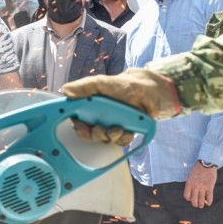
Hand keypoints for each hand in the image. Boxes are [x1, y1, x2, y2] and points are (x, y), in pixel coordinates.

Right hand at [62, 68, 181, 143]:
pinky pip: (121, 141)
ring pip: (105, 138)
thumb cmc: (130, 85)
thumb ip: (85, 87)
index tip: (81, 126)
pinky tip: (126, 130)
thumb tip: (66, 90)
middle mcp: (102, 115)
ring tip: (117, 129)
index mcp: (93, 104)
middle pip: (90, 133)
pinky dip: (122, 138)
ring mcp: (114, 123)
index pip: (79, 119)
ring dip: (109, 136)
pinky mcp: (127, 131)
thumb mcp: (105, 83)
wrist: (156, 92)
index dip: (78, 126)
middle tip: (100, 129)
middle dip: (94, 134)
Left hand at [183, 163, 217, 207]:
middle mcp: (195, 187)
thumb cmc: (197, 169)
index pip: (186, 196)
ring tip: (202, 206)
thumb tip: (191, 190)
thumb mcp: (190, 176)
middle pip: (193, 200)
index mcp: (189, 184)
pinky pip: (209, 197)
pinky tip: (208, 203)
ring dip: (201, 205)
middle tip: (196, 205)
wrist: (206, 164)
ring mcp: (203, 187)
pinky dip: (209, 202)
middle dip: (195, 204)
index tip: (190, 199)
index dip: (188, 199)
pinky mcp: (210, 187)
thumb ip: (190, 183)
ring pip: (201, 200)